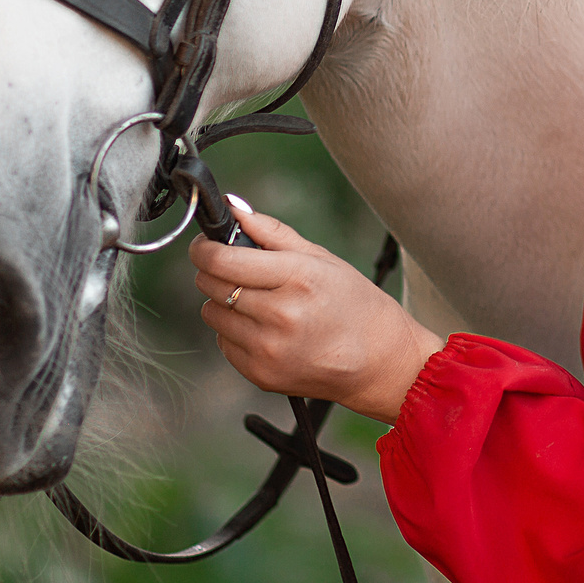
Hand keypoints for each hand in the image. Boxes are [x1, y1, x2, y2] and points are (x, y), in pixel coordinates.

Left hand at [190, 199, 445, 424]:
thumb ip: (272, 232)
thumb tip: (233, 208)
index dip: (204, 248)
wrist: (379, 362)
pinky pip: (223, 342)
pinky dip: (235, 332)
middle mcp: (280, 315)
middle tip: (236, 270)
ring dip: (225, 303)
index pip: (223, 260)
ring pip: (212, 314)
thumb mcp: (322, 259)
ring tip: (259, 303)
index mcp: (297, 278)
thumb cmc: (355, 305)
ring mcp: (268, 349)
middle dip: (215, 272)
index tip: (204, 244)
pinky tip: (266, 329)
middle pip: (212, 285)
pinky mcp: (261, 374)